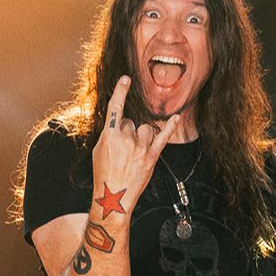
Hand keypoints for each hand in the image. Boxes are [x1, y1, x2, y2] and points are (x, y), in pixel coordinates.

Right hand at [91, 75, 179, 222]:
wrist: (114, 196)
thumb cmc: (104, 173)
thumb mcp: (99, 150)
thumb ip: (110, 133)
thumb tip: (121, 123)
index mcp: (110, 135)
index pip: (116, 108)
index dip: (121, 91)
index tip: (126, 78)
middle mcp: (126, 138)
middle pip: (131, 122)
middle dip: (127, 133)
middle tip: (121, 152)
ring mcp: (140, 148)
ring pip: (145, 129)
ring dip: (141, 137)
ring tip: (134, 154)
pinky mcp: (151, 156)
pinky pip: (163, 137)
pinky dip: (170, 127)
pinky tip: (176, 118)